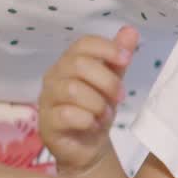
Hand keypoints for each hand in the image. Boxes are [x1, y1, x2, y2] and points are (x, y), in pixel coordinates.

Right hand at [39, 26, 139, 173]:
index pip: (83, 43)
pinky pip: (66, 114)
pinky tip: (93, 125)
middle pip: (79, 65)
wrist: (88, 147)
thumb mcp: (113, 82)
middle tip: (120, 97)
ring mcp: (47, 100)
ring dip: (98, 103)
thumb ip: (118, 59)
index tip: (126, 59)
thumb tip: (131, 30)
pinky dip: (87, 120)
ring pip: (73, 90)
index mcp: (69, 62)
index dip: (107, 48)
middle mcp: (54, 76)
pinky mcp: (46, 123)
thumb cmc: (97, 109)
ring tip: (105, 114)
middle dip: (107, 81)